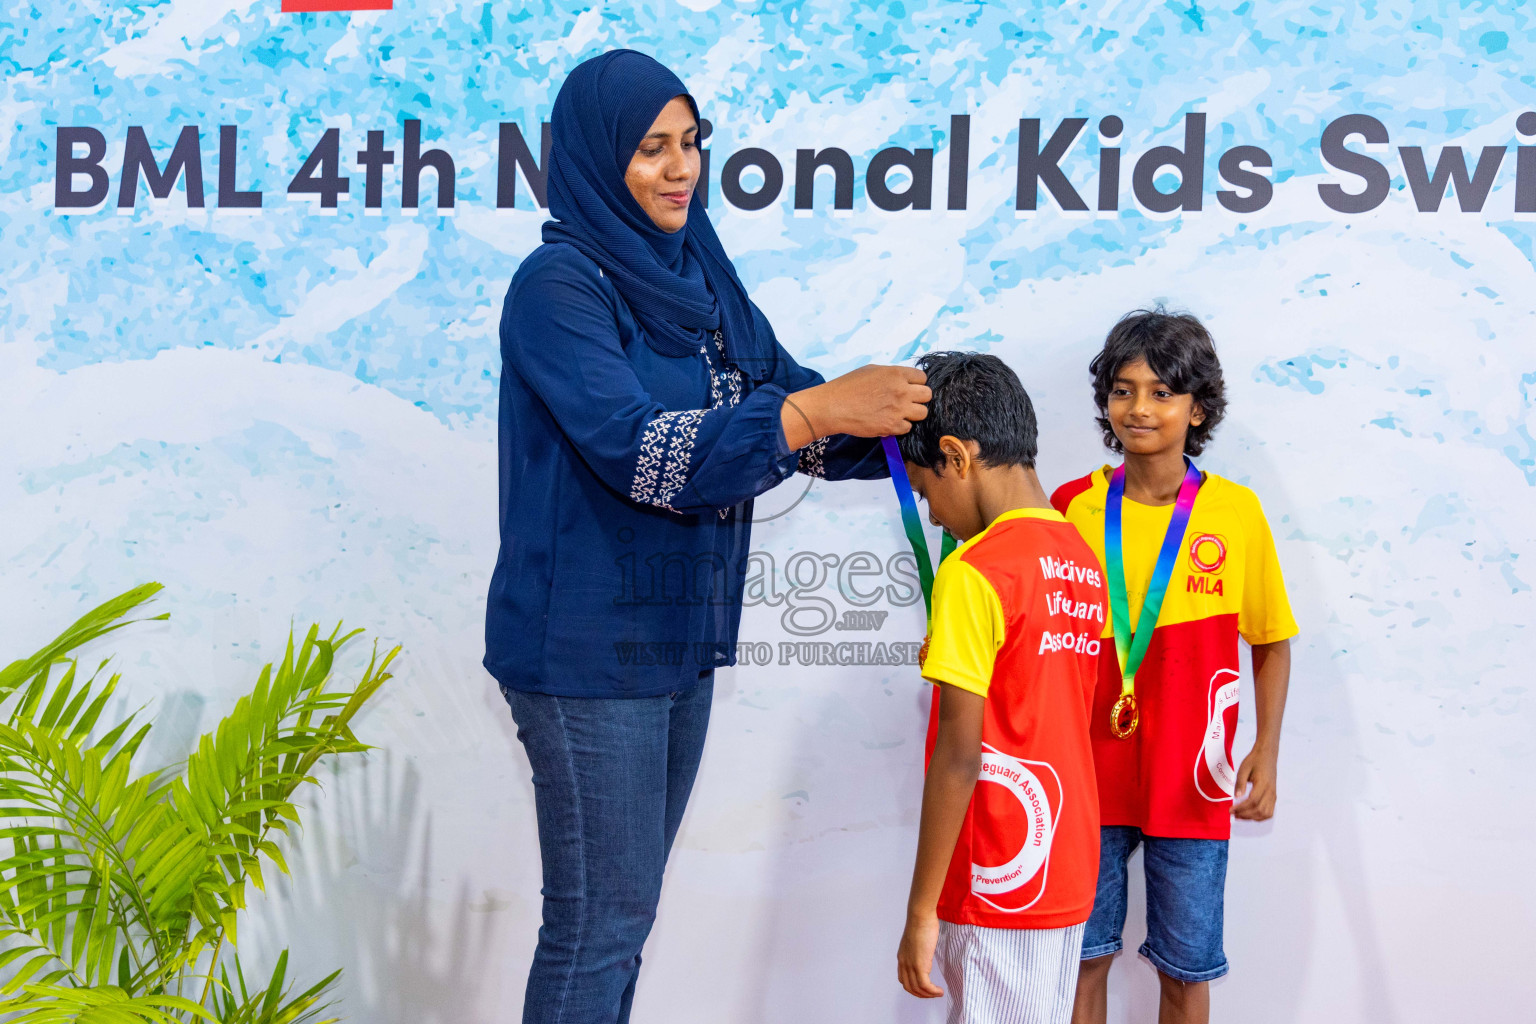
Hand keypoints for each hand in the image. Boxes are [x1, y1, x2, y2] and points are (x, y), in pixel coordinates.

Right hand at [791, 364, 929, 441]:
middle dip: (919, 398)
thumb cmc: (848, 386)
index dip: (916, 383)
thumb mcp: (872, 370)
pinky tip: (888, 421)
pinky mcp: (892, 426)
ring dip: (913, 414)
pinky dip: (900, 426)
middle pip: (927, 395)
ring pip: (922, 413)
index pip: (922, 378)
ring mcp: (898, 410)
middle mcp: (901, 391)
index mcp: (896, 374)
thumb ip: (891, 375)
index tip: (909, 388)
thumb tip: (903, 382)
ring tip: (899, 413)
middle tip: (907, 402)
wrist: (833, 406)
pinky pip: (908, 427)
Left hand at [897, 912, 943, 998]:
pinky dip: (932, 991)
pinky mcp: (919, 965)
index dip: (913, 987)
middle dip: (921, 994)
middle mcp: (904, 963)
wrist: (920, 916)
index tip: (925, 988)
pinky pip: (925, 985)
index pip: (903, 979)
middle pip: (909, 987)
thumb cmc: (921, 922)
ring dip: (929, 995)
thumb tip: (925, 952)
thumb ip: (918, 949)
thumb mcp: (917, 940)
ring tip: (939, 993)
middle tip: (933, 994)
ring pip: (917, 989)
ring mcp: (910, 965)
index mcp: (902, 957)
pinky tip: (940, 991)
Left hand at [1231, 744, 1277, 819]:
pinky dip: (1260, 816)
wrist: (1267, 755)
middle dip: (1245, 815)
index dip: (1241, 808)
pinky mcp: (1274, 796)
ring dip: (1252, 818)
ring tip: (1240, 816)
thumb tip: (1236, 798)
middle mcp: (1271, 791)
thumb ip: (1240, 783)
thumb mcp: (1243, 769)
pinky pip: (1269, 812)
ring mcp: (1274, 795)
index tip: (1230, 810)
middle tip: (1233, 814)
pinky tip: (1249, 814)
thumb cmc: (1254, 760)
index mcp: (1263, 784)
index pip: (1253, 801)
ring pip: (1266, 814)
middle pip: (1259, 810)